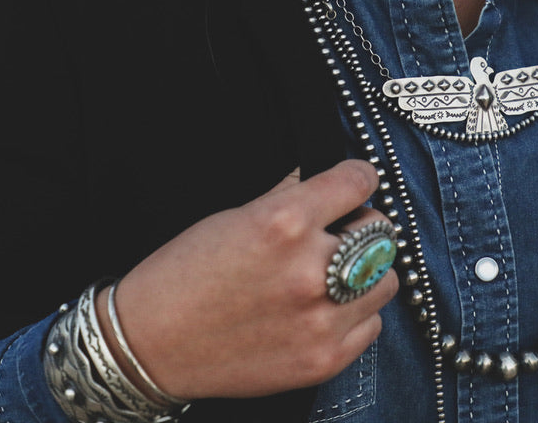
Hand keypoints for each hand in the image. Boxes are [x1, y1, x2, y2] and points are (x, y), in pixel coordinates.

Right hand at [102, 160, 398, 399]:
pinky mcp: (324, 359)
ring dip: (366, 274)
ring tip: (333, 277)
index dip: (359, 177)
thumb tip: (332, 180)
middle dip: (361, 227)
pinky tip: (323, 310)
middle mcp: (310, 270)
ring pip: (385, 281)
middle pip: (380, 231)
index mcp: (284, 222)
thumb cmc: (185, 275)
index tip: (357, 182)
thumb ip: (290, 197)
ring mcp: (321, 319)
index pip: (358, 182)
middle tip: (338, 235)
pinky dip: (355, 315)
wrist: (152, 345)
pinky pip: (372, 325)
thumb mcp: (234, 217)